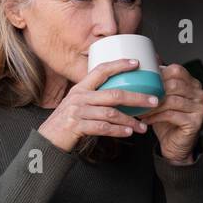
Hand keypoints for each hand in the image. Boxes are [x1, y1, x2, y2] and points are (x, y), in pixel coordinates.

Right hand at [37, 58, 160, 152]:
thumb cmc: (68, 121)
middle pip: (114, 94)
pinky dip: (118, 130)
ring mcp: (78, 111)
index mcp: (81, 88)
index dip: (119, 65)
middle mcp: (79, 96)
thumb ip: (96, 97)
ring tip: (143, 126)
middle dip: (137, 97)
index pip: (101, 70)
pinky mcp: (77, 126)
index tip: (136, 63)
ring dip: (130, 120)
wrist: (48, 139)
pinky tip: (128, 132)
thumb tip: (122, 95)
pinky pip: (103, 128)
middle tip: (154, 101)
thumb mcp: (79, 103)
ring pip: (111, 113)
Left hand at [137, 60, 202, 162]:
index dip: (158, 75)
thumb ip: (160, 79)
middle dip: (153, 90)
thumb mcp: (162, 97)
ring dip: (152, 105)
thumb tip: (151, 56)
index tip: (143, 82)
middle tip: (137, 96)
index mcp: (193, 84)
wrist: (175, 145)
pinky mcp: (196, 121)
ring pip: (171, 100)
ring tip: (138, 109)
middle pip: (174, 84)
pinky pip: (171, 115)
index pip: (177, 70)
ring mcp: (200, 108)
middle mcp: (200, 94)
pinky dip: (156, 117)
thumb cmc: (167, 121)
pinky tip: (146, 120)